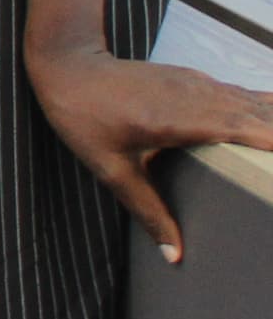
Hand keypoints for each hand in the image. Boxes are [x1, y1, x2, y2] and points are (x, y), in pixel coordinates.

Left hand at [26, 40, 272, 261]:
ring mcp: (201, 85)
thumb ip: (148, 211)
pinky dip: (270, 109)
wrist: (65, 64)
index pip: (252, 133)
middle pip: (266, 117)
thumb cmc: (82, 116)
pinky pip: (244, 95)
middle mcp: (200, 98)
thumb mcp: (111, 169)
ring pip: (259, 102)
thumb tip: (174, 255)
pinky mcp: (196, 80)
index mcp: (184, 120)